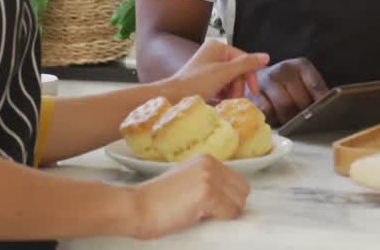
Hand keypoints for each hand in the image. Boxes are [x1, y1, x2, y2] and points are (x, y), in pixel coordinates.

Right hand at [129, 154, 250, 239]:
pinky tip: (200, 218)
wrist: (136, 206)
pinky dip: (220, 220)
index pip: (237, 180)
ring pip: (239, 203)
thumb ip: (206, 181)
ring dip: (226, 213)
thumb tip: (228, 198)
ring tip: (203, 216)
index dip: (228, 197)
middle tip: (210, 214)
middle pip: (243, 190)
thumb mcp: (185, 179)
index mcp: (206, 159)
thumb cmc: (155, 199)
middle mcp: (210, 164)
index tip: (214, 206)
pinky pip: (230, 213)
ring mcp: (210, 178)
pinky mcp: (208, 195)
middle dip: (231, 205)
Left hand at [168, 40, 268, 101]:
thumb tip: (266, 56)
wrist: (174, 97)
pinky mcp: (206, 80)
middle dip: (238, 86)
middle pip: (238, 70)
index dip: (250, 76)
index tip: (254, 92)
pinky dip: (224, 94)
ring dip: (232, 92)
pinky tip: (220, 101)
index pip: (243, 59)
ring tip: (225, 101)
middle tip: (234, 98)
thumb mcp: (224, 72)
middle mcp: (214, 54)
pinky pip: (222, 86)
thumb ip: (246, 64)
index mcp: (218, 47)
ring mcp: (209, 68)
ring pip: (231, 80)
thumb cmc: (197, 82)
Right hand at [248, 58, 328, 126]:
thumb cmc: (287, 85)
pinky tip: (275, 118)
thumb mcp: (303, 82)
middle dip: (304, 116)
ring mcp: (267, 80)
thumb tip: (329, 110)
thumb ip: (315, 92)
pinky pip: (267, 111)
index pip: (316, 86)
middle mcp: (284, 69)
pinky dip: (273, 119)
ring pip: (284, 107)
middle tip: (305, 123)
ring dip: (289, 120)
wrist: (256, 78)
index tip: (324, 114)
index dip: (321, 103)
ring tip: (290, 122)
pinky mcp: (253, 93)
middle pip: (300, 100)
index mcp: (301, 65)